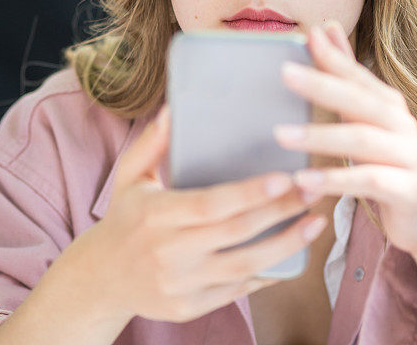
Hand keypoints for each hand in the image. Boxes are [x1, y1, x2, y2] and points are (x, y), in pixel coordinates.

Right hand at [76, 104, 327, 325]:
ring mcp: (181, 284)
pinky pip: (237, 291)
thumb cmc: (124, 216)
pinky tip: (293, 256)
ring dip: (286, 245)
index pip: (210, 204)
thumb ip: (153, 142)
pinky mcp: (190, 308)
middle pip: (236, 233)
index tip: (284, 177)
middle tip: (313, 189)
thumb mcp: (129, 175)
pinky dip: (268, 274)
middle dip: (280, 212)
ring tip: (316, 222)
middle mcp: (169, 252)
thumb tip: (173, 109)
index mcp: (156, 214)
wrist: (100, 278)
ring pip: (244, 266)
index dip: (249, 194)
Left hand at [273, 21, 416, 259]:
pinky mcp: (408, 190)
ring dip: (319, 136)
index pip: (358, 75)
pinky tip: (304, 180)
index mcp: (388, 104)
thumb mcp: (368, 117)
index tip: (308, 36)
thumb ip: (346, 76)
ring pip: (362, 140)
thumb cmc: (389, 159)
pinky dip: (335, 179)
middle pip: (359, 100)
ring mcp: (408, 156)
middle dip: (321, 85)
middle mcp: (401, 124)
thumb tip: (326, 28)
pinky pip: (368, 181)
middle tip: (285, 73)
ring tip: (281, 134)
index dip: (334, 56)